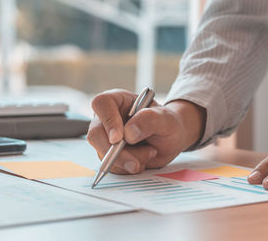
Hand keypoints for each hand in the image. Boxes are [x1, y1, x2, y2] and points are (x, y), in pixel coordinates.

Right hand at [87, 89, 205, 174]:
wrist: (171, 139)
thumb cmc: (167, 123)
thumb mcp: (165, 118)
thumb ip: (149, 120)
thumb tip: (128, 134)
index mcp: (117, 101)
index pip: (101, 104)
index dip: (108, 121)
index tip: (119, 138)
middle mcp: (107, 118)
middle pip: (96, 134)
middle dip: (117, 153)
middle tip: (136, 162)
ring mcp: (106, 137)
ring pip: (104, 154)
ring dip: (129, 160)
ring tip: (150, 152)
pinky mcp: (110, 154)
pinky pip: (112, 166)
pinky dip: (129, 168)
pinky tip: (143, 159)